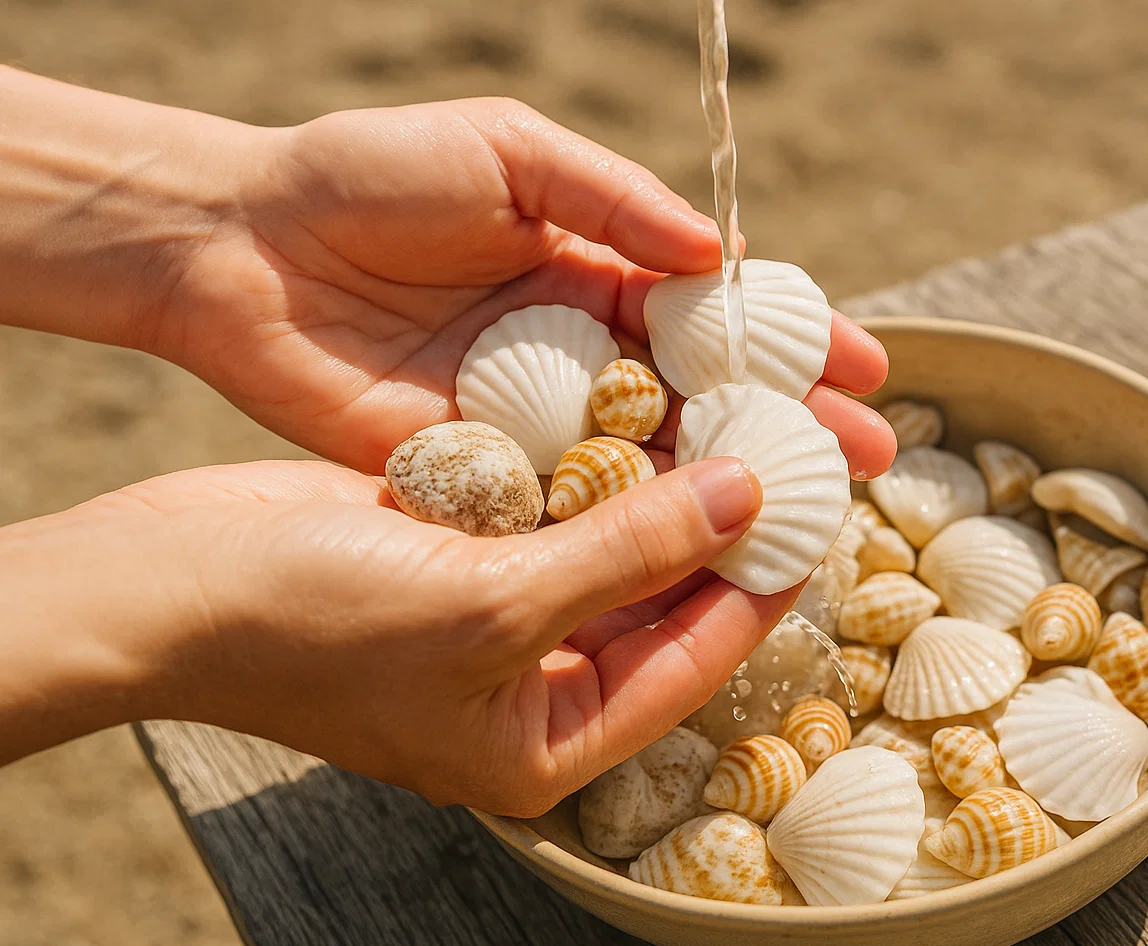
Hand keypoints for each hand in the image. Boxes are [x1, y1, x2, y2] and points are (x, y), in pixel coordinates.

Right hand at [0, 456, 793, 814]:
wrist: (163, 584)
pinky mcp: (461, 554)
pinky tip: (644, 407)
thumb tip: (741, 499)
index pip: (690, 666)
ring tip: (737, 419)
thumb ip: (626, 554)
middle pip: (661, 606)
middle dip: (719, 534)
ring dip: (663, 488)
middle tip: (791, 457)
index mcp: (547, 742)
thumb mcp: (491, 604)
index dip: (759, 591)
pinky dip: (594, 467)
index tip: (817, 517)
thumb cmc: (313, 627)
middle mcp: (532, 687)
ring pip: (612, 550)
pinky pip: (555, 510)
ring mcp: (496, 617)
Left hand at [147, 96, 896, 476]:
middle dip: (788, 425)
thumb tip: (716, 255)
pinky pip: (567, 504)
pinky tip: (693, 547)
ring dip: (729, 487)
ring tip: (811, 511)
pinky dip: (628, 528)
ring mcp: (532, 419)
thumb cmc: (366, 177)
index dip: (790, 339)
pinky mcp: (479, 472)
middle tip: (869, 459)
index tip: (865, 366)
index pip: (714, 315)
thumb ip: (611, 198)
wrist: (235, 246)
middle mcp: (574, 353)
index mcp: (590, 270)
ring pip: (649, 462)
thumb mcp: (504, 153)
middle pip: (702, 399)